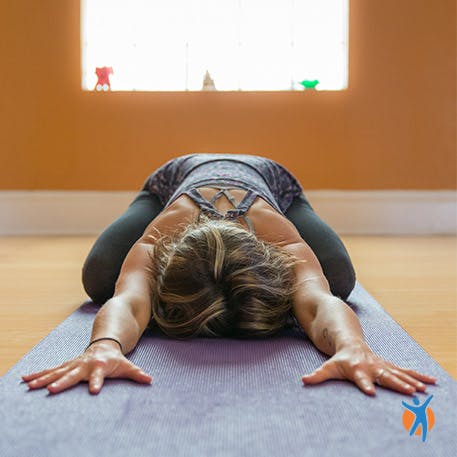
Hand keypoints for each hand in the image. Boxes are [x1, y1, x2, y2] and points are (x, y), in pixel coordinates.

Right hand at [21, 340, 152, 394]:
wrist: (105, 343)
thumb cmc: (116, 358)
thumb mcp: (127, 365)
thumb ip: (137, 373)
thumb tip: (150, 379)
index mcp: (100, 366)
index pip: (99, 375)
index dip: (97, 382)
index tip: (94, 391)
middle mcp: (85, 364)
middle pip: (73, 374)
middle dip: (62, 382)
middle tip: (51, 390)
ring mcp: (74, 363)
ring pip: (57, 371)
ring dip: (43, 378)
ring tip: (30, 386)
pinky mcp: (67, 364)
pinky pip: (51, 370)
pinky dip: (38, 374)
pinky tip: (26, 379)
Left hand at [301, 342, 436, 395]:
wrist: (349, 341)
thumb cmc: (338, 358)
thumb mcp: (328, 366)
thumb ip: (317, 375)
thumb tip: (303, 380)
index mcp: (356, 368)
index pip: (361, 378)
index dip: (365, 384)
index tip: (371, 392)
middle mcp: (371, 366)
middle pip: (385, 376)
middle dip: (397, 384)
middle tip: (410, 393)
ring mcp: (381, 365)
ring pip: (399, 373)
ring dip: (411, 381)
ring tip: (424, 390)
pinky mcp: (388, 365)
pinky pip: (405, 371)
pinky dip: (418, 376)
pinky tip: (431, 382)